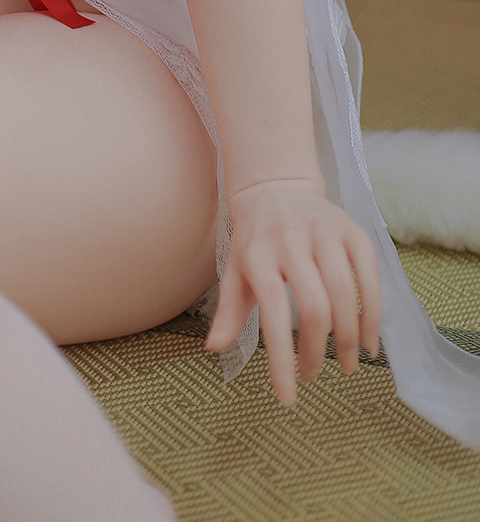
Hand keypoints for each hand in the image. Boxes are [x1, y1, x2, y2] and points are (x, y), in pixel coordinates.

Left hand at [204, 177, 381, 405]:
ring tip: (347, 365)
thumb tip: (213, 348)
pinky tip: (371, 341)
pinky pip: (369, 276)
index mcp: (257, 255)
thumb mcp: (234, 271)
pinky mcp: (351, 229)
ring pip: (345, 294)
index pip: (272, 313)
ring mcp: (323, 232)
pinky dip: (374, 314)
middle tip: (316, 375)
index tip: (288, 399)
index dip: (281, 360)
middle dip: (318, 352)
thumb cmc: (254, 241)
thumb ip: (229, 310)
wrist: (275, 187)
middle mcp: (290, 241)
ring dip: (350, 339)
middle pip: (314, 308)